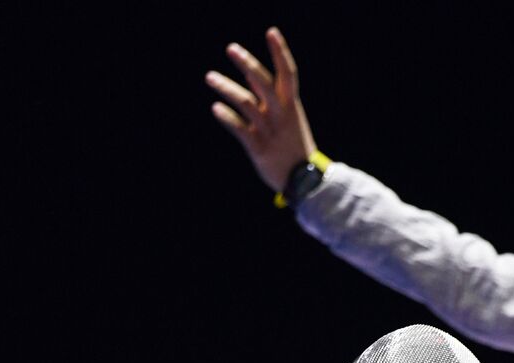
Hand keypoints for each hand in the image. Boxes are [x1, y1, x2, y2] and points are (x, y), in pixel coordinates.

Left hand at [206, 27, 317, 192]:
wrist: (304, 180)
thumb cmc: (292, 145)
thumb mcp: (287, 118)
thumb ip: (268, 97)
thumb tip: (251, 75)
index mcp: (290, 105)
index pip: (288, 73)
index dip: (280, 52)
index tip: (271, 31)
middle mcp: (280, 114)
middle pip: (264, 83)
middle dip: (248, 64)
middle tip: (231, 48)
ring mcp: (269, 130)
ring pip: (246, 103)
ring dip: (227, 88)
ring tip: (209, 77)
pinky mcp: (259, 148)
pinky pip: (241, 129)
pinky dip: (228, 117)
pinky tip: (215, 109)